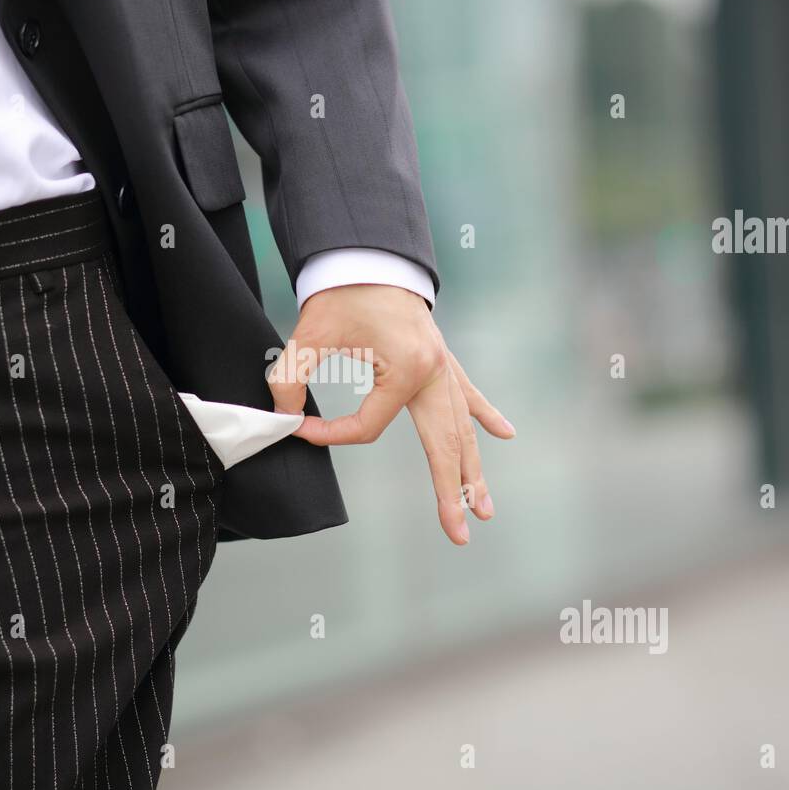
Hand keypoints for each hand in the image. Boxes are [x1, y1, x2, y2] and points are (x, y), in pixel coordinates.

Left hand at [267, 284, 514, 544]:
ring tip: (484, 508)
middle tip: (459, 533)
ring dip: (473, 469)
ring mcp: (445, 367)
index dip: (330, 435)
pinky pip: (469, 394)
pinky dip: (486, 415)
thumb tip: (281, 418)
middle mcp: (435, 373)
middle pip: (444, 445)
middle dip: (451, 491)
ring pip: (462, 429)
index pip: (368, 428)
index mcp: (406, 370)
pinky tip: (507, 435)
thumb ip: (289, 378)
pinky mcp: (442, 360)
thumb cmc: (340, 294)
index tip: (298, 427)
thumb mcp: (308, 335)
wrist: (366, 256)